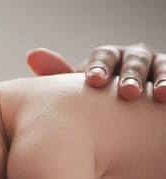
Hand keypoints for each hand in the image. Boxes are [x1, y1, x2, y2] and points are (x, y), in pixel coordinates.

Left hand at [26, 43, 165, 102]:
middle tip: (127, 93)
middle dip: (131, 75)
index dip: (99, 67)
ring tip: (160, 95)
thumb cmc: (96, 100)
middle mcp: (134, 57)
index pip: (103, 57)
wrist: (124, 116)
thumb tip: (32, 54)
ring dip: (161, 79)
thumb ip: (59, 75)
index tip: (93, 81)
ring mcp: (157, 67)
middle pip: (134, 60)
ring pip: (160, 67)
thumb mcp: (79, 90)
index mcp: (108, 58)